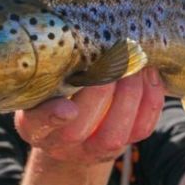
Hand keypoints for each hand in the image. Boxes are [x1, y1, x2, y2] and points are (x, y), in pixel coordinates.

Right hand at [14, 68, 164, 163]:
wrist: (73, 131)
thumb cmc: (56, 93)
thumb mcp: (44, 83)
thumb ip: (53, 69)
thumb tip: (77, 35)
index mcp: (35, 125)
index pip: (38, 124)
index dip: (53, 117)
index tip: (69, 108)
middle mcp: (61, 144)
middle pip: (79, 129)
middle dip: (101, 92)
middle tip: (113, 59)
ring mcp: (94, 150)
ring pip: (114, 135)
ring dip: (129, 95)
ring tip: (134, 63)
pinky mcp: (124, 145)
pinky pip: (141, 129)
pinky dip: (150, 99)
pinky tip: (148, 74)